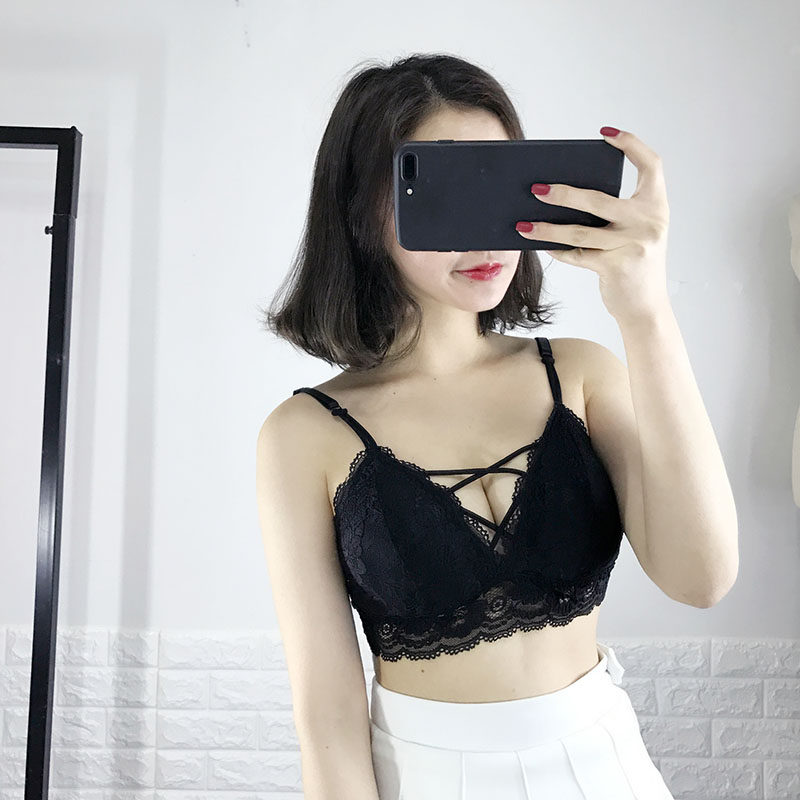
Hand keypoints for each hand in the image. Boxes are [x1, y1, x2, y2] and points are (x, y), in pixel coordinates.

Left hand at [516, 127, 671, 326]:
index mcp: (657, 206)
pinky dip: (557, 250)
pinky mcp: (616, 267)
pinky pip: (577, 255)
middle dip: (563, 194)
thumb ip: (615, 214)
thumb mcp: (635, 233)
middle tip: (536, 188)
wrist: (647, 308)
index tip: (605, 134)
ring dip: (547, 228)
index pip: (651, 164)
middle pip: (599, 200)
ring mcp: (633, 245)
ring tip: (523, 224)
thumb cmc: (634, 265)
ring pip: (580, 232)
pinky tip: (539, 244)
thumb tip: (566, 196)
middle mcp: (649, 222)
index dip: (631, 144)